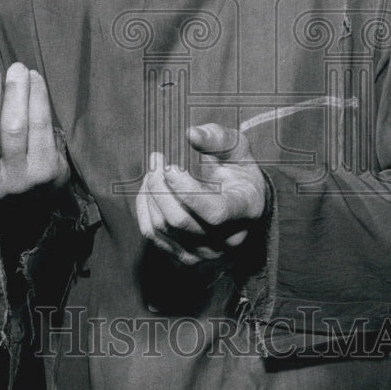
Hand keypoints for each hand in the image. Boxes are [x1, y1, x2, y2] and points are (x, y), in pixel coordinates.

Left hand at [134, 124, 266, 264]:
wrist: (243, 202)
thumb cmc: (239, 170)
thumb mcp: (237, 148)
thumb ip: (217, 138)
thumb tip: (191, 134)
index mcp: (245, 210)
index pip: (215, 212)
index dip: (187, 191)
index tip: (170, 167)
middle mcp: (227, 239)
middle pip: (180, 221)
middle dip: (160, 187)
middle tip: (156, 160)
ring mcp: (206, 252)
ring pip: (162, 228)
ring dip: (150, 195)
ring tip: (153, 171)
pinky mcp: (185, 256)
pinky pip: (153, 235)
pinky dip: (145, 209)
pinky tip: (149, 189)